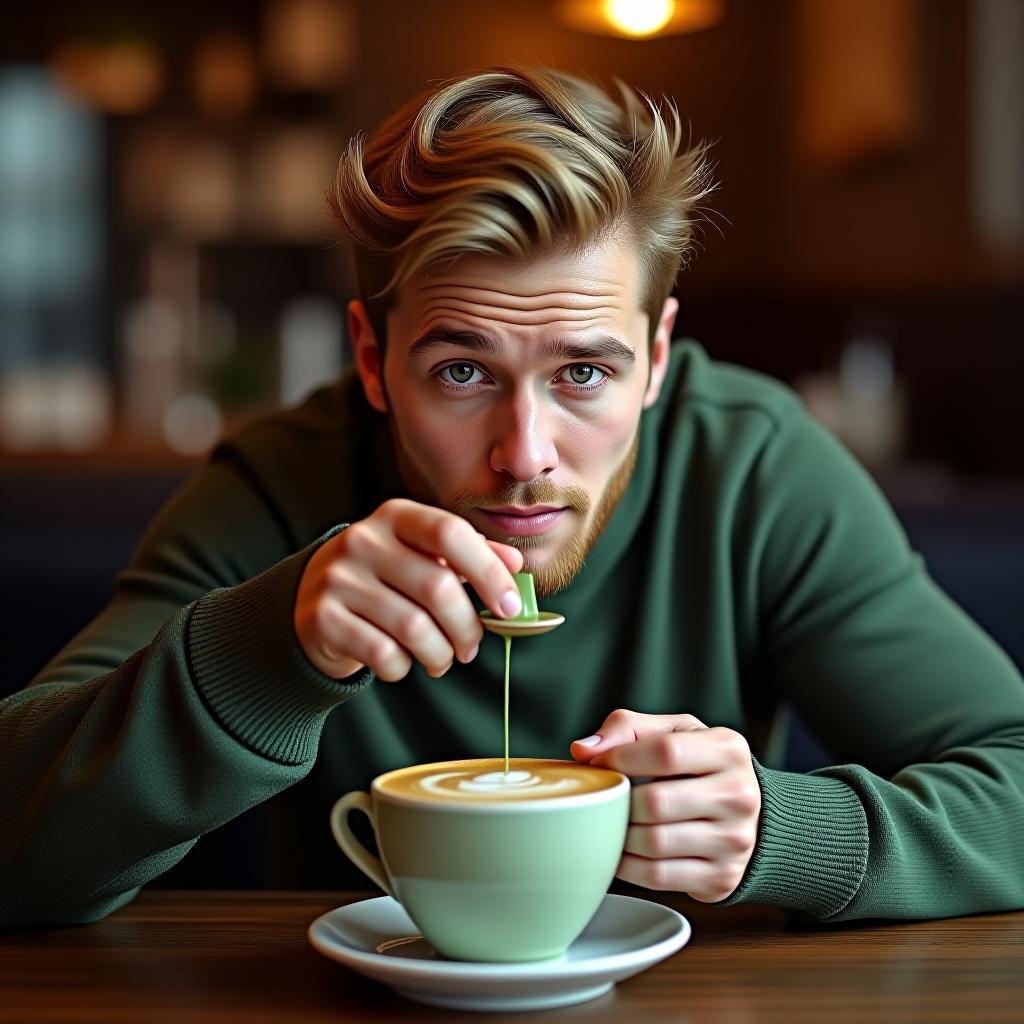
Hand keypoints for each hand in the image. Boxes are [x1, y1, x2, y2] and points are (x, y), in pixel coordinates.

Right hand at [294, 498, 523, 680]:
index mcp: (395, 516)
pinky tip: (403, 663)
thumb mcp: (421, 555)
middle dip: (467, 627)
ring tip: (441, 659)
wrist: (310, 600)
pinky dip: (403, 667)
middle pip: (438, 587)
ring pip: (414, 628)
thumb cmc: (384, 578)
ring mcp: (338, 578)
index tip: (510, 606)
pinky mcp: (322, 618)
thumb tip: (515, 566)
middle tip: (471, 647)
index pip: (450, 533)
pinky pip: (383, 654)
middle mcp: (363, 540)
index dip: (488, 571)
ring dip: (440, 654)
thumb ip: (470, 555)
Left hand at [570, 710, 760, 901]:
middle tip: (604, 800)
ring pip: (655, 842)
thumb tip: (584, 750)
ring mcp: (734, 840)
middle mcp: (739, 794)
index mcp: (728, 749)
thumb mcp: (673, 732)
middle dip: (619, 802)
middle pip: (656, 802)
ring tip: (612, 823)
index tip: (600, 764)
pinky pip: (658, 876)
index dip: (622, 758)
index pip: (666, 751)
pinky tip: (622, 851)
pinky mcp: (721, 877)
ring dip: (621, 835)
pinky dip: (628, 865)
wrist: (747, 814)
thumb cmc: (698, 766)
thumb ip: (628, 729)